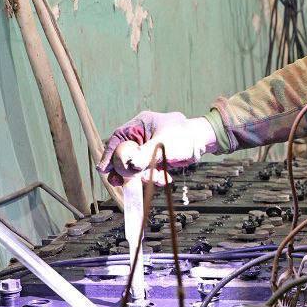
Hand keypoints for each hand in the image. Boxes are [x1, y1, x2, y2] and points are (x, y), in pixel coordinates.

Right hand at [97, 111, 216, 185]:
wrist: (202, 141)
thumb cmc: (183, 135)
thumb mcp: (162, 143)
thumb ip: (145, 155)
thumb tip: (130, 166)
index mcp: (140, 124)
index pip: (118, 138)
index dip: (109, 153)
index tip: (104, 169)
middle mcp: (141, 136)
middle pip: (124, 154)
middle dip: (122, 169)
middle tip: (118, 181)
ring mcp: (148, 148)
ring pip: (136, 165)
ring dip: (141, 176)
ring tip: (150, 181)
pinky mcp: (156, 159)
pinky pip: (148, 170)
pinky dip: (154, 177)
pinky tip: (164, 179)